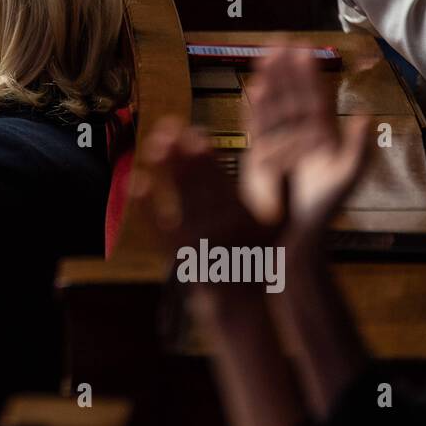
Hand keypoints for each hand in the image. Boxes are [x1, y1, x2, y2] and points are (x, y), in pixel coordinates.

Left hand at [128, 116, 275, 250]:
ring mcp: (195, 237)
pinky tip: (136, 183)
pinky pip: (158, 225)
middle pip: (196, 182)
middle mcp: (217, 224)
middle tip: (166, 127)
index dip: (204, 154)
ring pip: (177, 197)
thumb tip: (289, 163)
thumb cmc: (260, 257)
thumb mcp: (282, 228)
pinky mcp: (177, 249)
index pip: (220, 176)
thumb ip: (286, 195)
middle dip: (180, 154)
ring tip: (153, 145)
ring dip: (165, 171)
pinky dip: (145, 206)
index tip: (193, 132)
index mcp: (241, 214)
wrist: (240, 298)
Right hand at [238, 50, 371, 253]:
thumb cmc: (324, 208)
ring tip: (265, 57)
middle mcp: (301, 137)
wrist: (296, 233)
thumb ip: (358, 146)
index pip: (316, 98)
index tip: (304, 50)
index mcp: (324, 138)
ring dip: (271, 82)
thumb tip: (365, 114)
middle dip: (287, 70)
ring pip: (274, 106)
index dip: (310, 74)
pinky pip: (257, 125)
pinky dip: (256, 106)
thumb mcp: (348, 175)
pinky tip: (255, 87)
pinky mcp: (260, 155)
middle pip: (293, 96)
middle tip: (280, 43)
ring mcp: (280, 144)